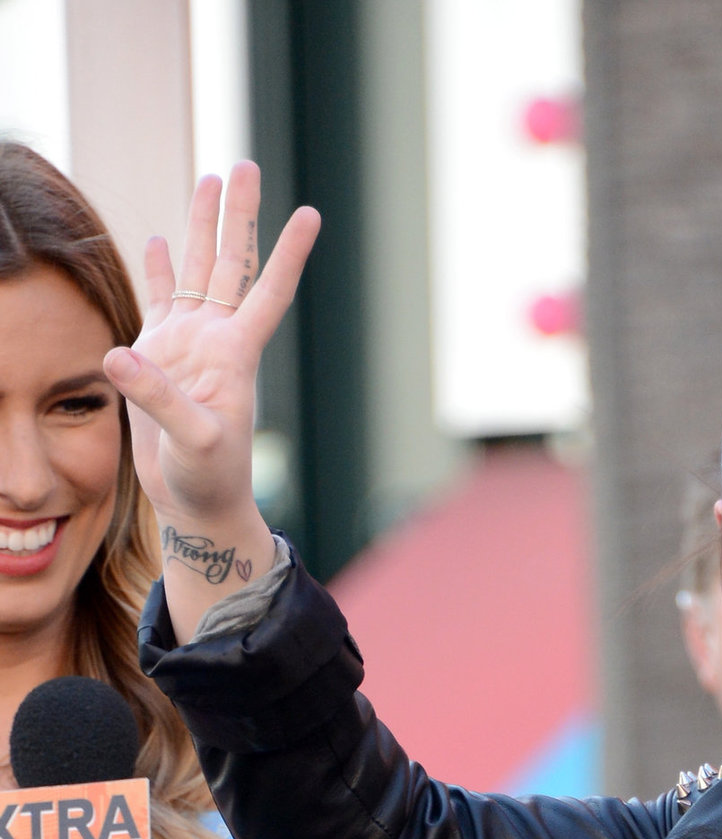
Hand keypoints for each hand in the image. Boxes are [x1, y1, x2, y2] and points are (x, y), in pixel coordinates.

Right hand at [103, 164, 318, 619]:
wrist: (194, 501)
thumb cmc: (208, 478)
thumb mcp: (191, 442)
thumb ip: (159, 399)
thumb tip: (119, 357)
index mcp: (235, 354)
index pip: (267, 292)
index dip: (288, 254)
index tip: (311, 214)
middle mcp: (215, 339)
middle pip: (231, 264)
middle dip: (239, 215)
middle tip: (246, 164)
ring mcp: (188, 344)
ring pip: (199, 272)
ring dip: (203, 228)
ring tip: (212, 179)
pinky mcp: (160, 356)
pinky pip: (161, 300)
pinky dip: (162, 269)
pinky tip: (164, 240)